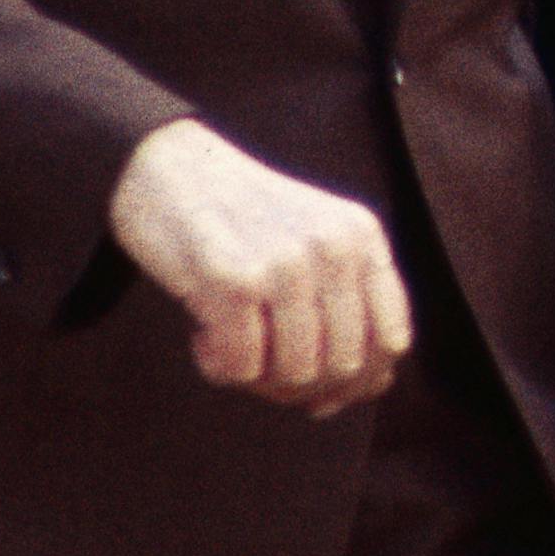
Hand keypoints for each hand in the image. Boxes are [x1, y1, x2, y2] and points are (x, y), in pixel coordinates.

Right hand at [107, 117, 411, 416]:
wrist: (164, 164)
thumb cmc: (238, 217)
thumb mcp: (313, 241)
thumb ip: (347, 305)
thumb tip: (363, 391)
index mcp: (361, 236)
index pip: (390, 340)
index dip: (359, 381)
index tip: (319, 390)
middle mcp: (332, 247)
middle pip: (343, 366)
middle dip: (300, 384)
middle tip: (259, 364)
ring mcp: (285, 263)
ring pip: (295, 374)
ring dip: (257, 377)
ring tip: (229, 342)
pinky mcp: (232, 280)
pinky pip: (241, 369)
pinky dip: (218, 366)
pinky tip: (202, 333)